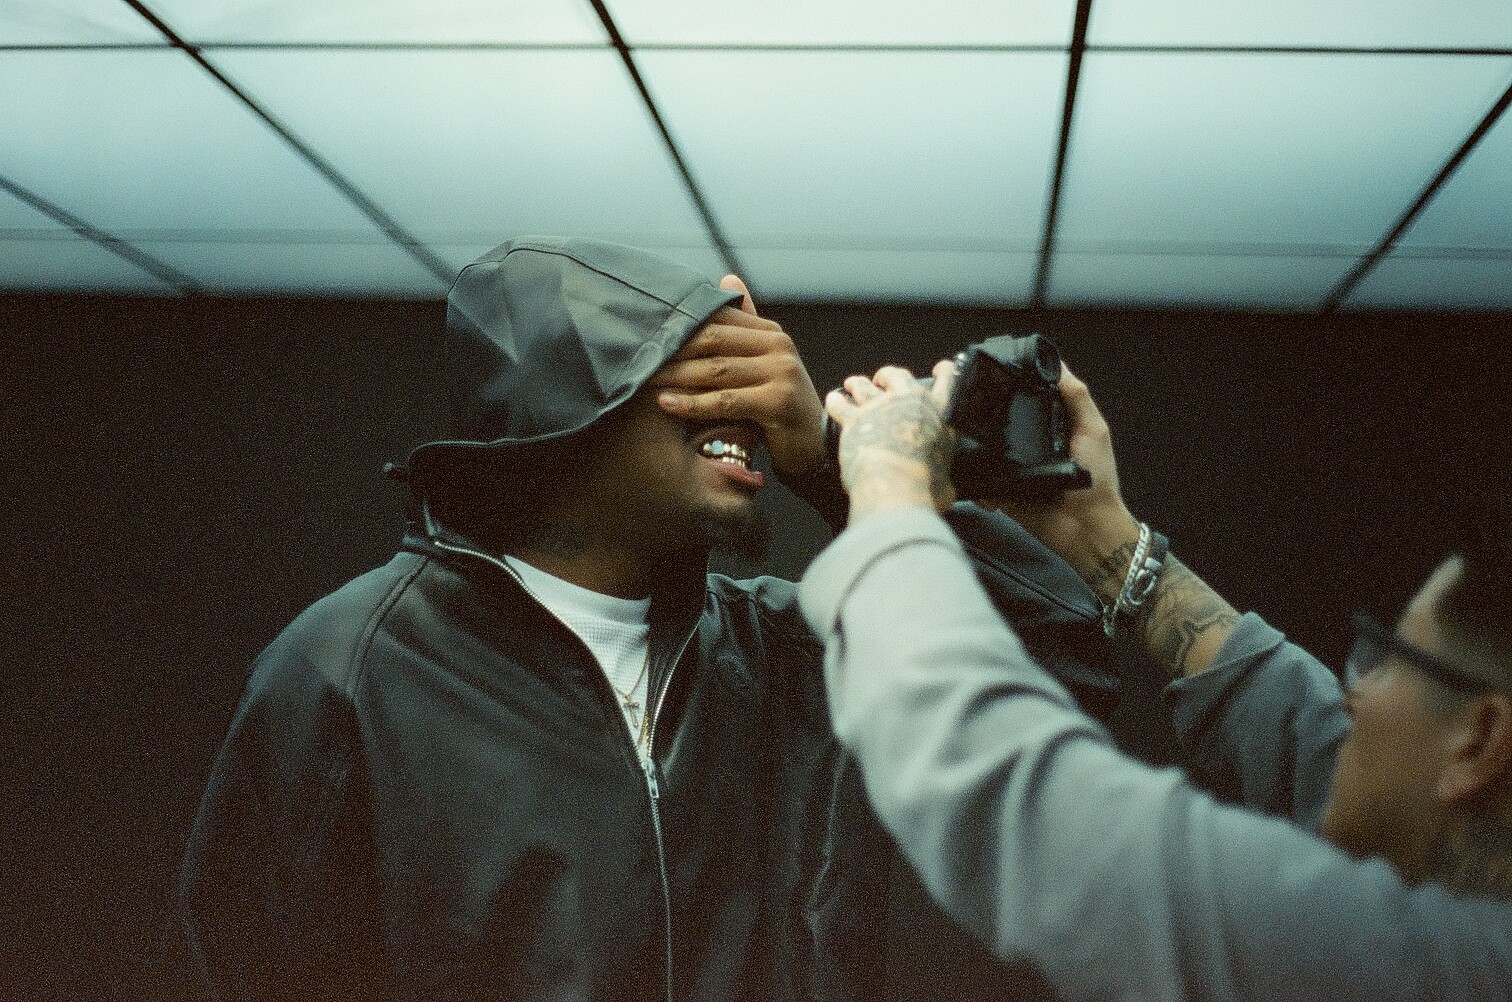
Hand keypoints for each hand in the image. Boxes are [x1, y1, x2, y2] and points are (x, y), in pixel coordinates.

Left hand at [650, 275, 825, 479]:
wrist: (813, 445)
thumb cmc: (778, 406)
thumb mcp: (762, 363)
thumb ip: (743, 327)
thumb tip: (727, 279)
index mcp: (770, 333)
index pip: (717, 320)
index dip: (680, 327)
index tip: (646, 336)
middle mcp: (778, 346)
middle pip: (713, 341)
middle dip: (673, 351)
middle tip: (638, 360)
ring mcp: (781, 373)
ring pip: (716, 370)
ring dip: (676, 376)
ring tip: (645, 381)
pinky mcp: (779, 402)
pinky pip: (726, 400)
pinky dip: (693, 403)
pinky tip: (667, 404)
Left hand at [823, 361, 957, 518]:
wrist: (896, 486)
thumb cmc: (925, 486)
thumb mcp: (946, 480)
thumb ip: (943, 477)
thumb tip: (944, 490)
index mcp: (938, 413)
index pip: (947, 380)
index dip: (943, 371)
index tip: (938, 370)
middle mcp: (909, 402)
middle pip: (898, 375)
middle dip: (889, 375)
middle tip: (883, 380)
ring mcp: (879, 407)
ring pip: (864, 385)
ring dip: (857, 383)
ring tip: (853, 384)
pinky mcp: (854, 420)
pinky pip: (840, 404)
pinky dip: (836, 402)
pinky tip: (833, 400)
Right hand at [984, 366, 1140, 602]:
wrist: (1087, 529)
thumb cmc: (1098, 481)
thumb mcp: (1094, 430)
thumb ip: (1077, 398)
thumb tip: (1056, 365)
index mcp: (1051, 426)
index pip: (1025, 398)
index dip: (1011, 384)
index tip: (991, 369)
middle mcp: (1030, 445)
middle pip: (1000, 422)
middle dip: (982, 412)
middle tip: (964, 399)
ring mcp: (1013, 468)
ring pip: (984, 449)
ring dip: (972, 443)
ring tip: (959, 430)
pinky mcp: (1002, 490)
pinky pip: (981, 479)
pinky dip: (974, 475)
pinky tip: (967, 465)